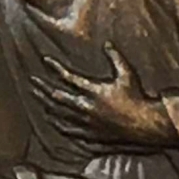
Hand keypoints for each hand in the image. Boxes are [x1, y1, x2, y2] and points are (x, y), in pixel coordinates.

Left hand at [29, 44, 175, 150]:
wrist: (145, 124)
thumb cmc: (137, 97)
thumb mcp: (128, 74)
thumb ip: (116, 58)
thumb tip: (108, 44)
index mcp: (94, 91)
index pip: (69, 77)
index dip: (56, 68)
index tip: (46, 61)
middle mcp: (86, 107)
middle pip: (58, 97)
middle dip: (43, 88)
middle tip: (32, 82)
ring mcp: (87, 122)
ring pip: (61, 114)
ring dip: (47, 105)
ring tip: (38, 99)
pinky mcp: (91, 134)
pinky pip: (70, 130)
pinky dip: (59, 124)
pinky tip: (53, 120)